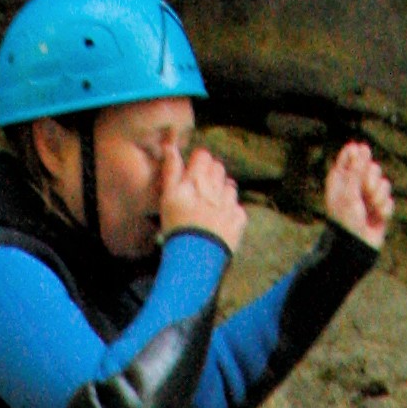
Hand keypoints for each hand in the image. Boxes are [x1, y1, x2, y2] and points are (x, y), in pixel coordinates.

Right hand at [158, 136, 248, 256]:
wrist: (192, 260)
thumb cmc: (176, 228)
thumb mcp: (167, 198)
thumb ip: (171, 171)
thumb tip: (170, 147)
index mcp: (196, 181)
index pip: (203, 156)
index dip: (198, 163)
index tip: (193, 174)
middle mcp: (215, 189)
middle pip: (218, 168)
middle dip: (211, 176)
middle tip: (202, 192)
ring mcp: (229, 205)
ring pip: (230, 187)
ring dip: (223, 193)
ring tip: (212, 208)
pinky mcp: (239, 221)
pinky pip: (239, 208)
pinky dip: (232, 213)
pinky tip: (222, 222)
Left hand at [323, 136, 395, 250]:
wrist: (355, 248)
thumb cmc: (346, 220)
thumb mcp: (348, 192)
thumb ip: (356, 169)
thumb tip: (363, 147)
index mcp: (341, 178)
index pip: (351, 154)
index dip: (358, 155)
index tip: (360, 160)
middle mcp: (355, 184)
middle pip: (372, 166)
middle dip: (372, 179)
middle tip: (365, 191)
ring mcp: (369, 196)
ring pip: (383, 183)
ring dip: (378, 196)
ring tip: (371, 208)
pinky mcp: (380, 208)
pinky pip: (389, 199)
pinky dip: (384, 209)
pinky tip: (377, 218)